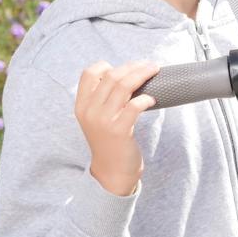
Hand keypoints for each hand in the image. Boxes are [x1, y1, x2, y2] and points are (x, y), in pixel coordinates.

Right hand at [75, 59, 158, 196]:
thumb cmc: (110, 140)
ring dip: (142, 74)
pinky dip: (146, 98)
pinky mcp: (119, 130)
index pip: (88, 74)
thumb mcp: (98, 118)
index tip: (126, 68)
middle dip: (134, 66)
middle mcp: (89, 111)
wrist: (111, 171)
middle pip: (112, 76)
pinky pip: (134, 106)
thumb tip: (128, 74)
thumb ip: (104, 99)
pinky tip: (153, 99)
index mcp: (82, 105)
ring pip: (123, 86)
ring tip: (155, 71)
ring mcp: (103, 121)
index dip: (107, 66)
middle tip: (150, 65)